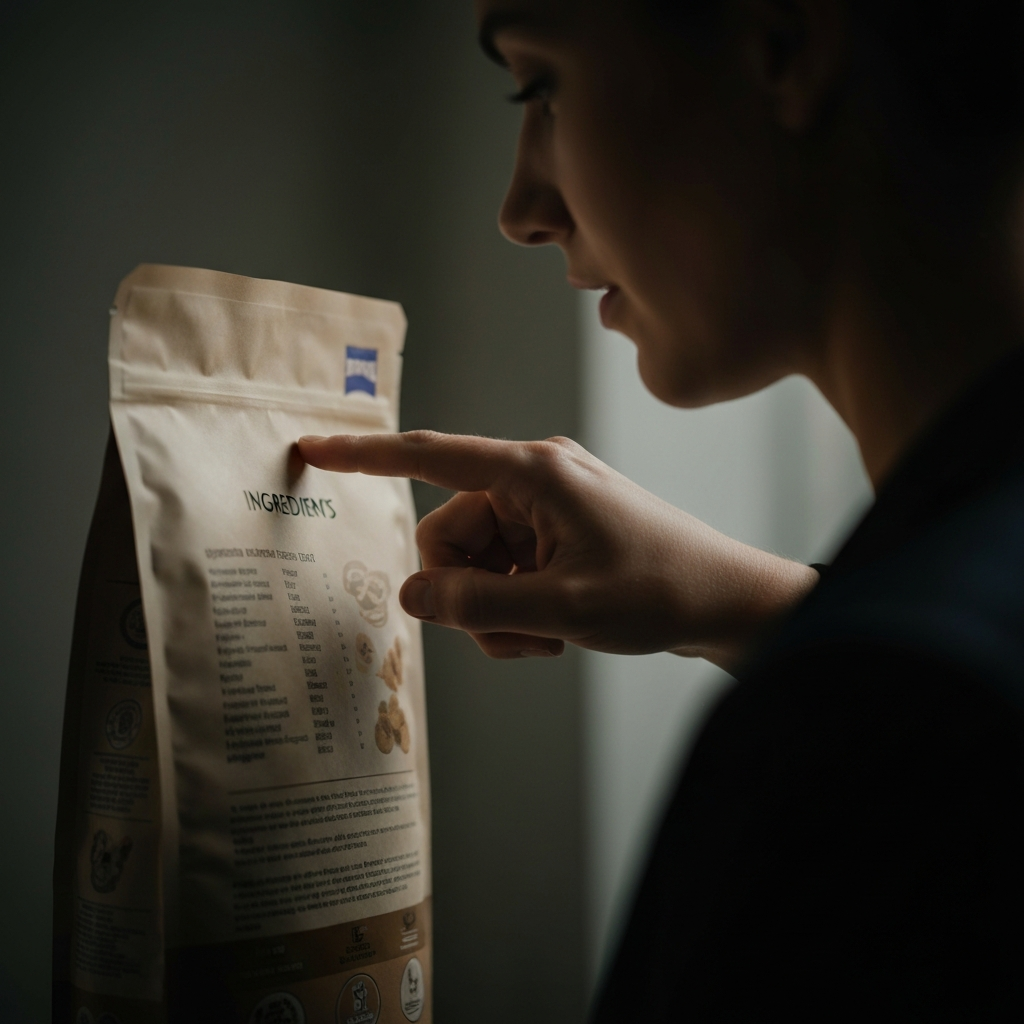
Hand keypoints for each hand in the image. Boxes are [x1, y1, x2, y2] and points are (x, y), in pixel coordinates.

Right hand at [297, 432, 818, 667]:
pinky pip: (503, 574)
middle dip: (467, 593)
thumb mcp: (562, 609)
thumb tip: (409, 597)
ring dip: (496, 611)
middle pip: (448, 535)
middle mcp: (534, 480)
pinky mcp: (555, 536)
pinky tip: (555, 631)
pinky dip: (516, 611)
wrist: (726, 603)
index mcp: (533, 473)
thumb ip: (476, 605)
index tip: (314, 446)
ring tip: (547, 634)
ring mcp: (545, 509)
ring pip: (474, 564)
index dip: (366, 455)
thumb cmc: (659, 592)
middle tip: (515, 628)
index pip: (431, 457)